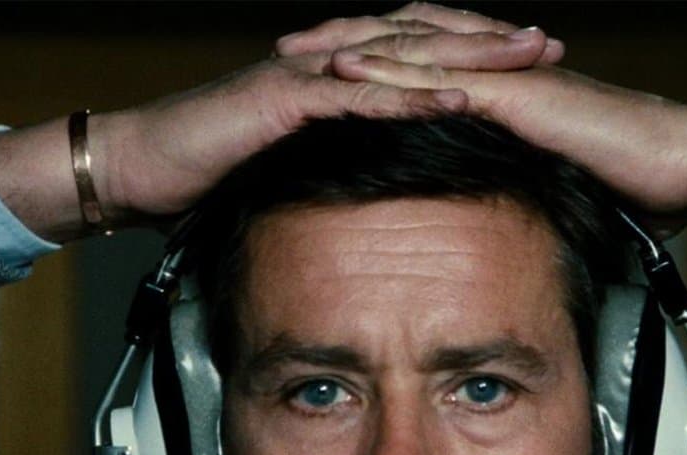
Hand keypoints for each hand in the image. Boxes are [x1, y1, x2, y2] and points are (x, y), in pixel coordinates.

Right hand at [99, 3, 564, 217]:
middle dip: (487, 41)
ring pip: (399, 56)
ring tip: (523, 59)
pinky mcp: (283, 99)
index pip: (413, 55)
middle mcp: (324, 63)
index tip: (528, 66)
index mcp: (330, 77)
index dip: (470, 55)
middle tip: (548, 43)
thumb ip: (331, 158)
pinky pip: (358, 96)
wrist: (137, 167)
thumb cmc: (208, 169)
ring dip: (465, 56)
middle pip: (421, 40)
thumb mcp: (287, 164)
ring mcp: (305, 74)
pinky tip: (457, 97)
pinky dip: (410, 95)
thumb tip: (370, 181)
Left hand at [282, 6, 686, 227]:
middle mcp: (501, 71)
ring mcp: (507, 77)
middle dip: (346, 36)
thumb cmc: (640, 177)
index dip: (377, 56)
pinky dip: (390, 68)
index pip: (430, 57)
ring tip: (298, 48)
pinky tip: (347, 68)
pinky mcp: (516, 94)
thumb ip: (530, 180)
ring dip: (351, 42)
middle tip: (290, 44)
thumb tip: (513, 207)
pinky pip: (442, 74)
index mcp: (506, 88)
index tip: (328, 65)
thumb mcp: (565, 179)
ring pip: (416, 44)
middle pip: (408, 36)